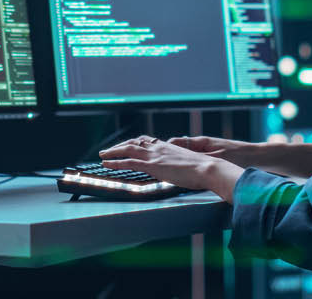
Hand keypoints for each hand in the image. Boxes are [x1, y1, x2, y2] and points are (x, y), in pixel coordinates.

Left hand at [99, 135, 243, 201]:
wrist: (208, 168)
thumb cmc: (203, 169)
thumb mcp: (190, 163)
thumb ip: (181, 164)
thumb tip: (182, 170)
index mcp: (168, 146)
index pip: (146, 141)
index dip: (134, 143)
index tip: (127, 145)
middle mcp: (159, 148)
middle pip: (134, 143)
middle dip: (120, 146)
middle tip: (109, 150)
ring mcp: (155, 156)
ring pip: (128, 150)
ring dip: (113, 152)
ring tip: (103, 155)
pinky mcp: (153, 165)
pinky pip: (129, 162)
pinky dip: (116, 162)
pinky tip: (107, 164)